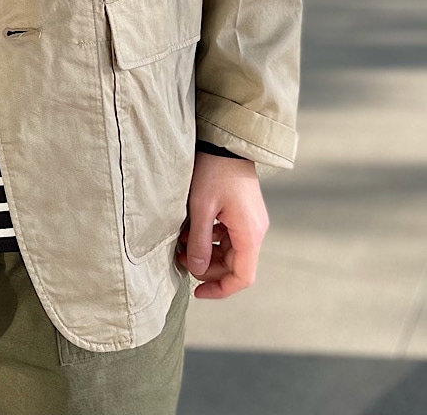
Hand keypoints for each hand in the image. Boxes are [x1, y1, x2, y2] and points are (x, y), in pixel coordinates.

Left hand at [175, 152, 268, 298]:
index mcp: (249, 233)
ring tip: (181, 242)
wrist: (225, 142)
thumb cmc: (214, 172)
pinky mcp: (242, 212)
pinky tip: (190, 228)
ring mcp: (250, 221)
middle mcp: (255, 230)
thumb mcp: (201, 208)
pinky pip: (227, 235)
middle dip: (206, 267)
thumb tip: (196, 271)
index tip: (197, 291)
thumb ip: (199, 242)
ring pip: (228, 250)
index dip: (220, 289)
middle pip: (234, 265)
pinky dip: (209, 237)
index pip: (242, 277)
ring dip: (205, 251)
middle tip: (180, 258)